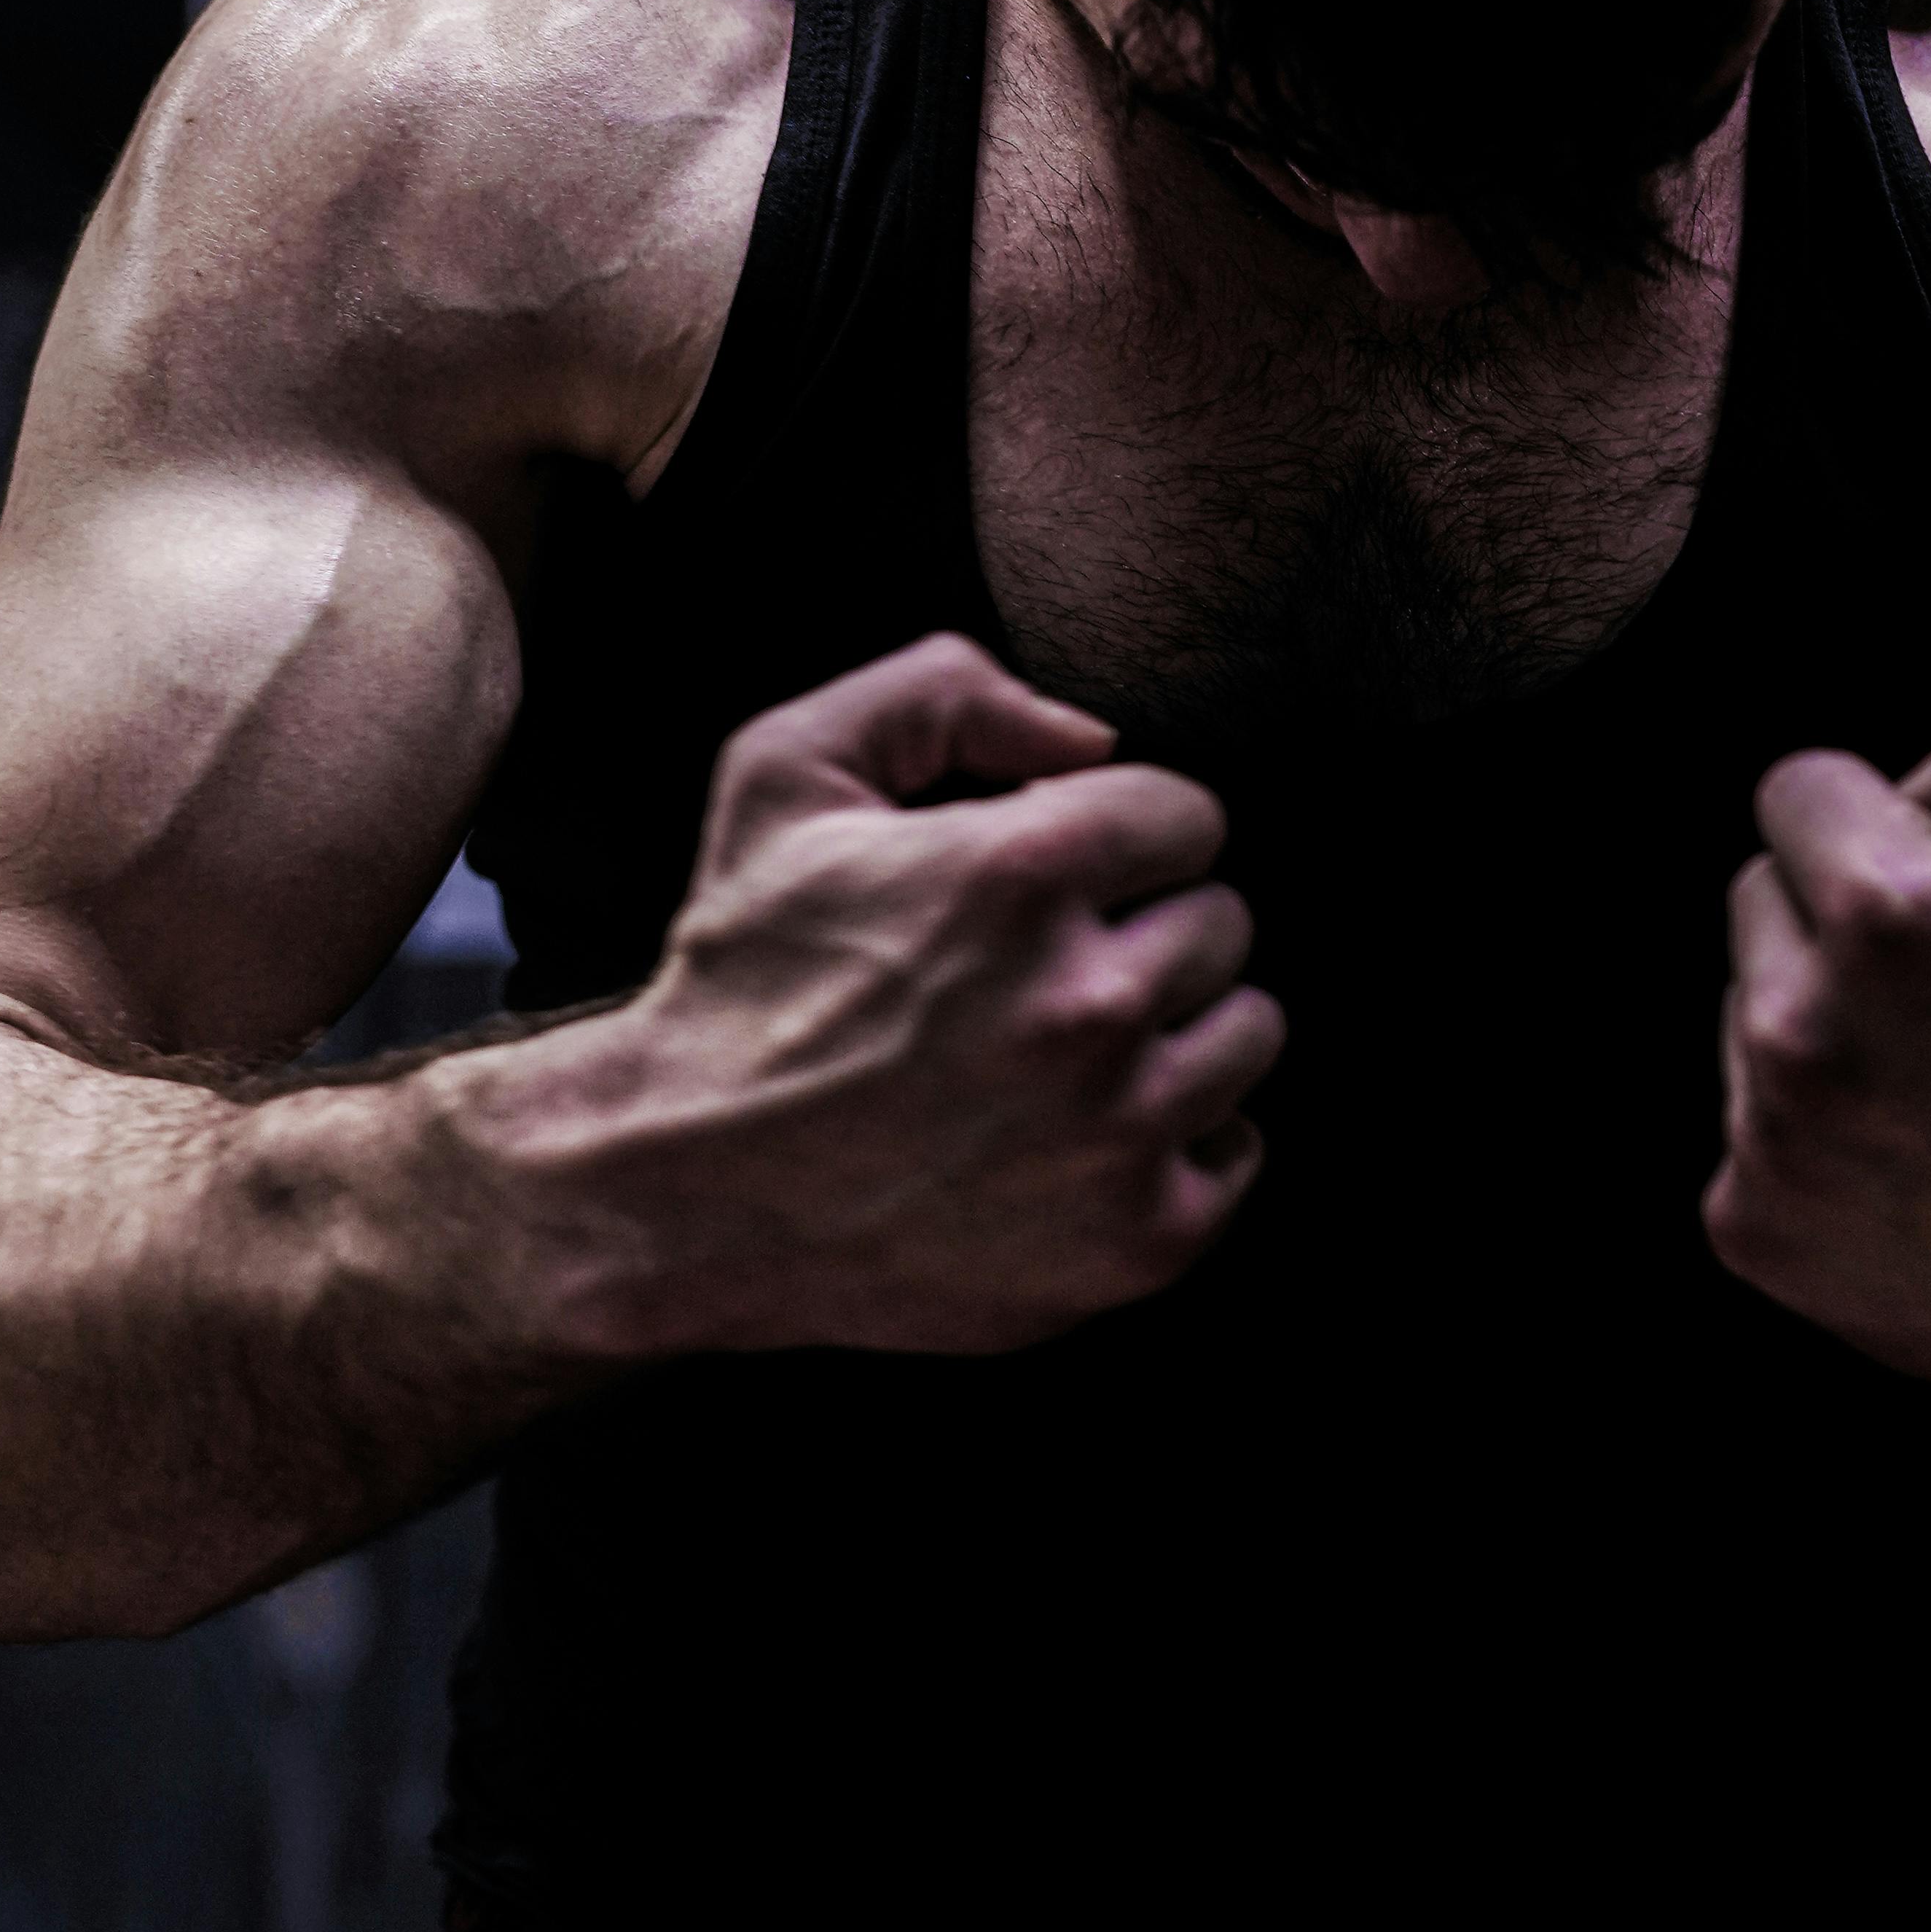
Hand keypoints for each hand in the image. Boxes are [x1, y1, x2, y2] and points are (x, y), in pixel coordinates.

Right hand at [466, 636, 1280, 1361]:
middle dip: (1145, 925)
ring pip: (1248, 1032)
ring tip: (1070, 1045)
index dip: (1118, 833)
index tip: (1059, 874)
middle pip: (1223, 922)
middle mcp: (1087, 1005)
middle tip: (1046, 966)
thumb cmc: (742, 972)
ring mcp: (1118, 1134)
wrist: (683, 1189)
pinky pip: (1237, 1151)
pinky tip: (1084, 1130)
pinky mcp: (1135, 1241)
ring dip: (1177, 1028)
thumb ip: (944, 691)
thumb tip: (1094, 737)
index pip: (1190, 815)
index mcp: (1022, 874)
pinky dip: (1180, 1140)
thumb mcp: (786, 770)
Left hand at [1704, 740, 1930, 1448]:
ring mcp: (1770, 1143)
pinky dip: (1820, 1136)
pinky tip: (1926, 1163)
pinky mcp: (1757, 1231)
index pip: (1796, 790)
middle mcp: (1800, 1031)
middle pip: (1760, 899)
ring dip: (1827, 1027)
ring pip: (1752, 1016)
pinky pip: (1752, 1129)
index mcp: (1883, 916)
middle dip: (1841, 918)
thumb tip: (1899, 799)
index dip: (1877, 818)